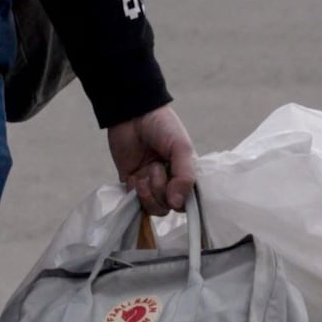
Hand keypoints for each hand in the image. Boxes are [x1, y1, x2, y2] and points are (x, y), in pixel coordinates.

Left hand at [108, 102, 197, 217]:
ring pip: (154, 208)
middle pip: (170, 207)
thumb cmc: (162, 126)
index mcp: (185, 174)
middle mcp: (169, 182)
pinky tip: (135, 178)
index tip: (176, 185)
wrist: (132, 113)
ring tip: (145, 174)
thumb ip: (185, 176)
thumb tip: (177, 204)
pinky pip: (135, 202)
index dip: (182, 200)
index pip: (189, 201)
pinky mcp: (132, 182)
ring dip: (149, 194)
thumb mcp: (181, 148)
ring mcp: (150, 184)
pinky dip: (136, 193)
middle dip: (162, 191)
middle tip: (157, 167)